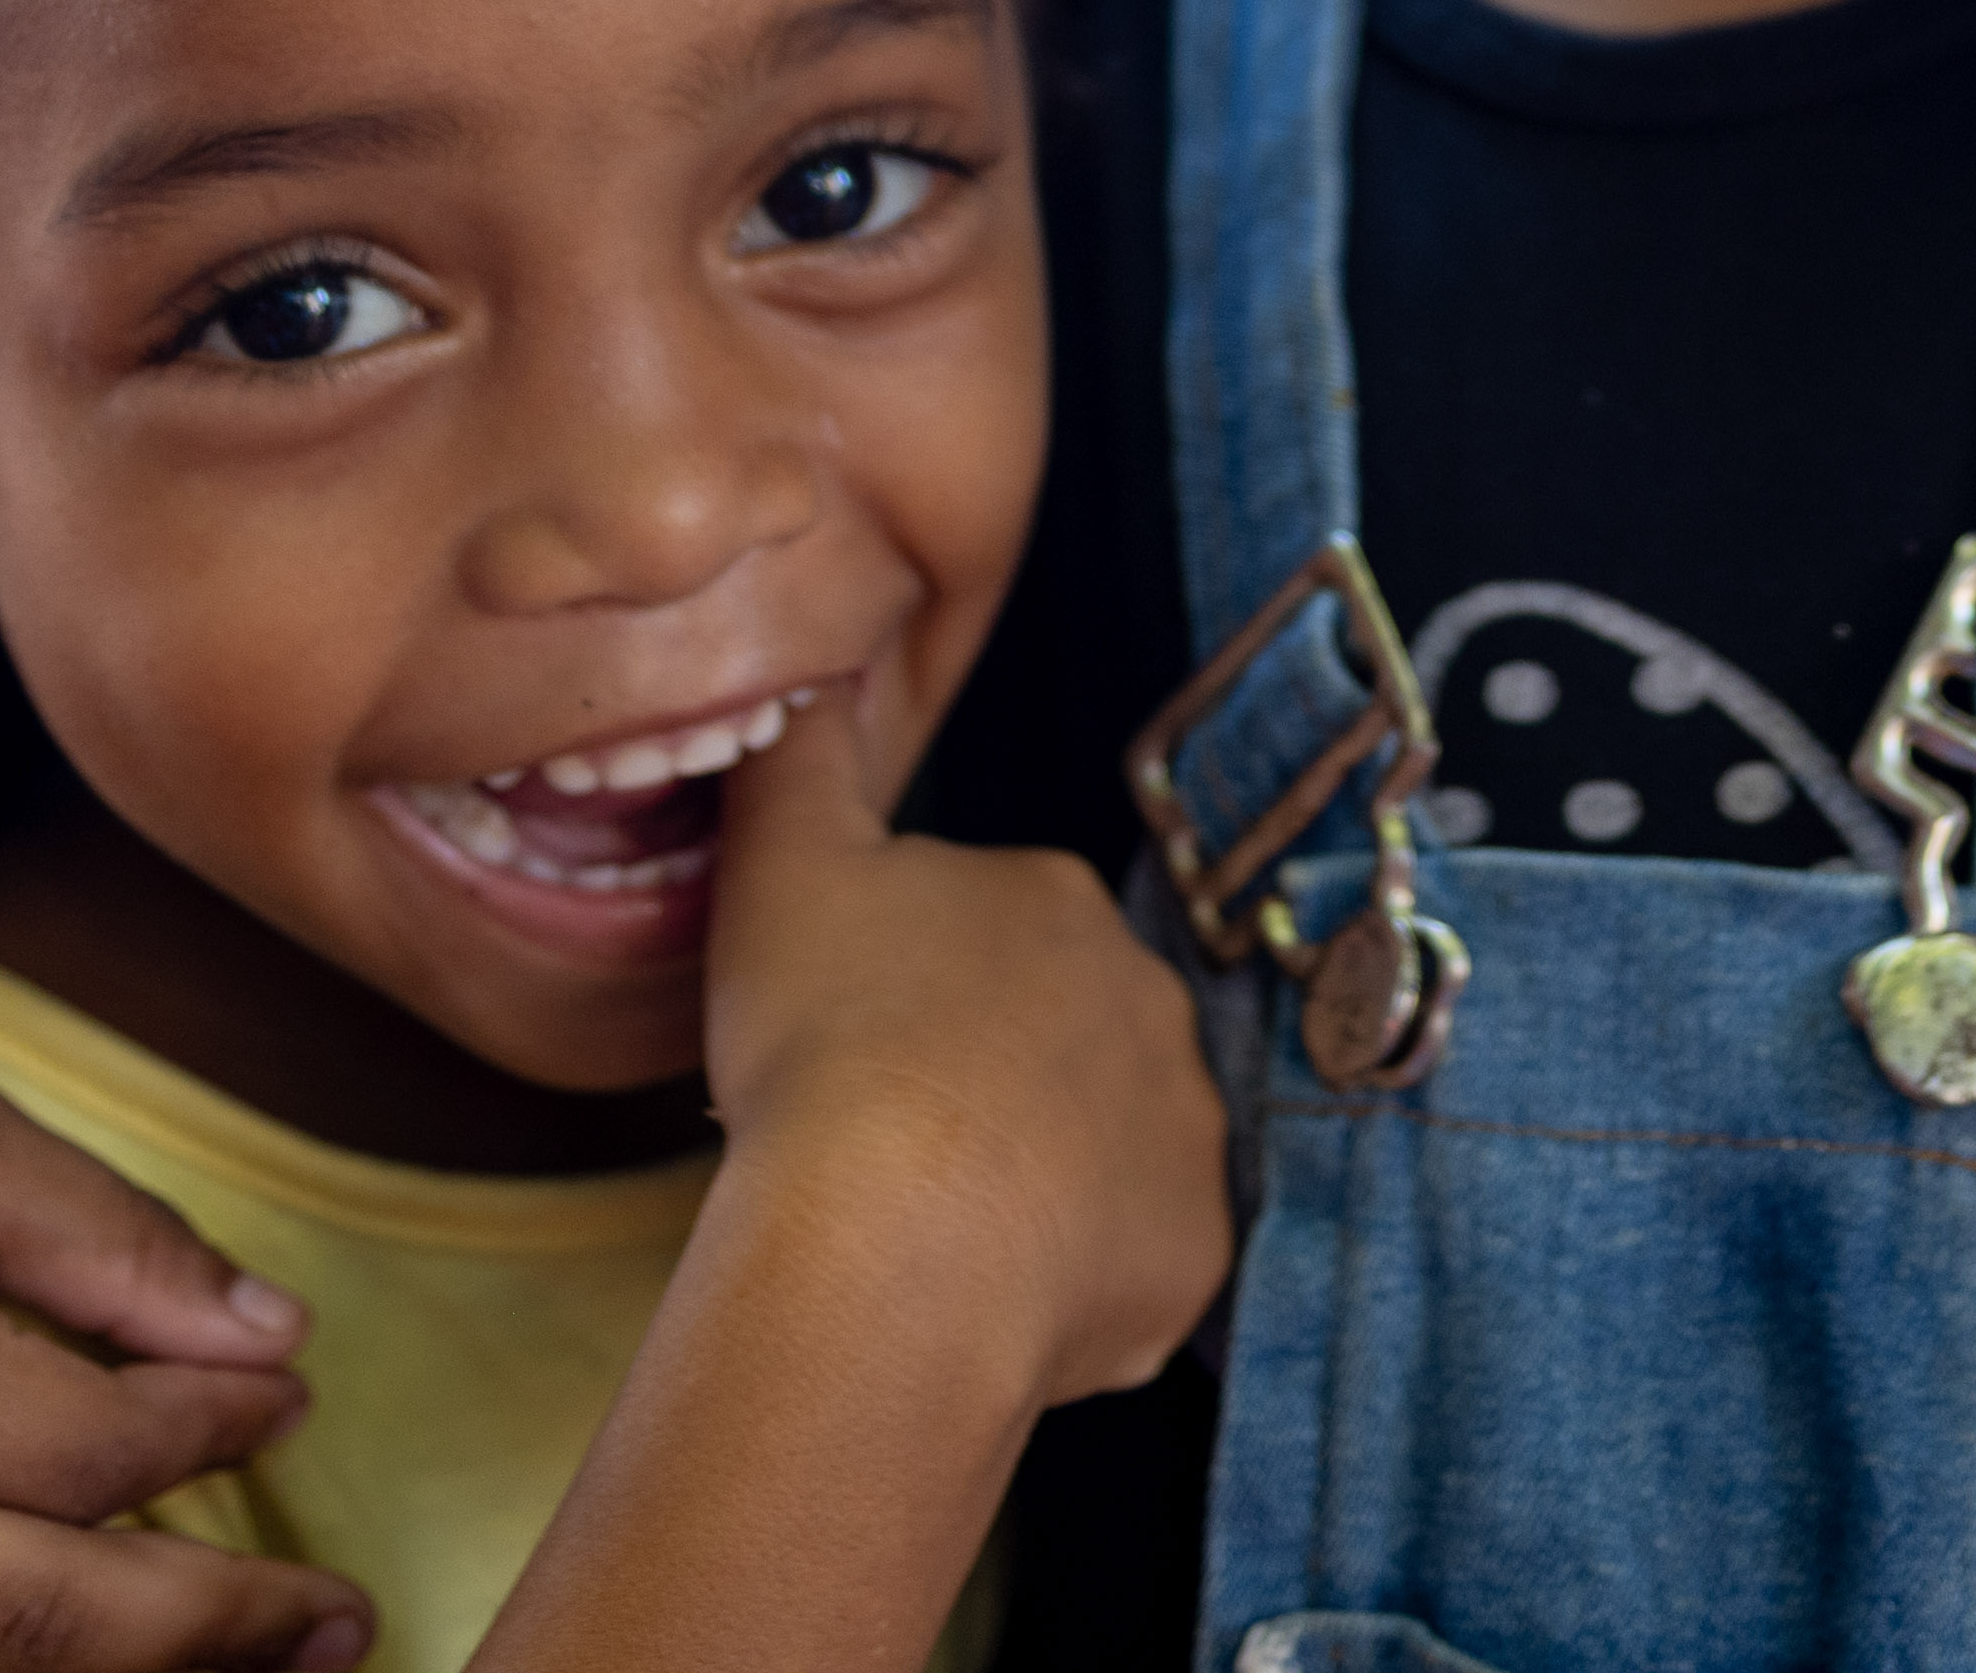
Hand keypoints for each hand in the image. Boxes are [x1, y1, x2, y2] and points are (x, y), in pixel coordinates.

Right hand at [691, 727, 1228, 1411]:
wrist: (894, 1241)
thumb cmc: (829, 1044)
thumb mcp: (781, 861)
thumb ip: (799, 755)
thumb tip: (813, 678)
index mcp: (1057, 903)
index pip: (991, 935)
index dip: (911, 996)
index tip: (853, 1049)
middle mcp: (1152, 1000)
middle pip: (1059, 1042)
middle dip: (987, 1086)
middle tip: (888, 1148)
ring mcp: (1188, 1129)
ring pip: (1105, 1151)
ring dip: (1036, 1182)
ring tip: (934, 1233)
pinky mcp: (1194, 1250)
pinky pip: (1133, 1263)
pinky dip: (1071, 1281)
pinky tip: (986, 1296)